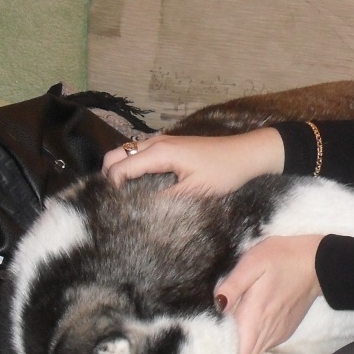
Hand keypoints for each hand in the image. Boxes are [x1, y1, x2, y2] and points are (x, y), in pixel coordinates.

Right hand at [102, 127, 283, 195]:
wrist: (247, 154)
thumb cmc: (224, 172)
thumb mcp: (195, 192)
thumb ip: (163, 200)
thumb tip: (136, 212)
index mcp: (160, 152)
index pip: (119, 169)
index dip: (111, 190)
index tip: (113, 211)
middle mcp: (156, 143)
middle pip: (115, 156)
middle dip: (107, 178)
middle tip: (112, 203)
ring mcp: (161, 142)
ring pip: (126, 153)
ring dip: (118, 172)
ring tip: (122, 198)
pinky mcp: (168, 146)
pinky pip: (139, 154)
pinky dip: (131, 168)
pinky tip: (138, 187)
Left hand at [216, 235, 323, 353]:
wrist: (317, 263)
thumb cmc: (282, 258)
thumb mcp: (253, 262)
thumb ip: (233, 285)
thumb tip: (216, 304)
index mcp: (256, 318)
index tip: (209, 343)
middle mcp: (267, 333)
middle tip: (214, 338)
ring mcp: (277, 335)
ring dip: (239, 350)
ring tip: (229, 328)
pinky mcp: (284, 332)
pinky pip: (263, 347)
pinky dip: (251, 342)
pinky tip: (247, 323)